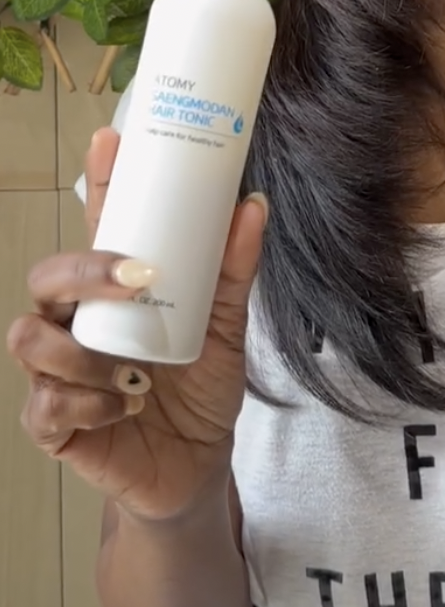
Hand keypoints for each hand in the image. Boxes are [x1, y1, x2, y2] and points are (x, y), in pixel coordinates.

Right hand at [7, 127, 266, 521]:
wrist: (197, 464)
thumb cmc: (200, 386)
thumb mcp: (225, 325)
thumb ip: (232, 269)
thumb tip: (252, 205)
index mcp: (114, 290)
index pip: (97, 225)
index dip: (99, 182)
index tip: (111, 142)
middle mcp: (77, 322)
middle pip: (47, 276)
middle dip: (82, 270)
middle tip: (136, 278)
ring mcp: (58, 372)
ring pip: (30, 338)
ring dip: (85, 353)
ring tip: (135, 372)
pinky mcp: (55, 422)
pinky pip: (46, 404)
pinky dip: (89, 403)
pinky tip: (124, 406)